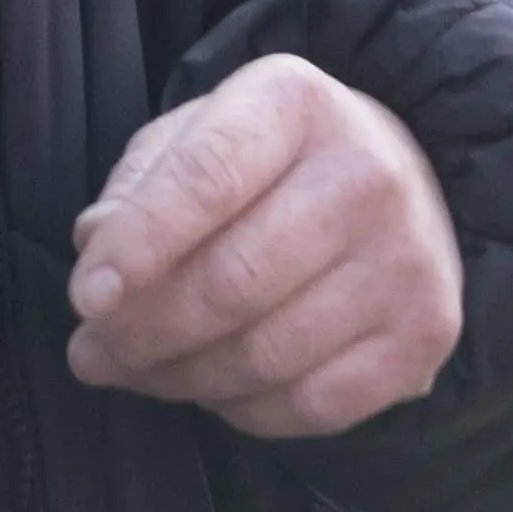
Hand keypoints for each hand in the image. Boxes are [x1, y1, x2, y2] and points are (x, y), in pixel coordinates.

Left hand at [58, 54, 463, 434]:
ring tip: (139, 372)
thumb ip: (140, 185)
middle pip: (232, 282)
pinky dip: (245, 411)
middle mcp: (366, 173)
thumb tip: (94, 245)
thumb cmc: (271, 161)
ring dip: (181, 380)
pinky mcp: (427, 333)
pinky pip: (311, 405)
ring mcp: (406, 259)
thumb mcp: (197, 136)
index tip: (85, 298)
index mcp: (295, 101)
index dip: (139, 245)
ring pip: (264, 356)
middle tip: (91, 354)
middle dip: (143, 331)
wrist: (403, 178)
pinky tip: (215, 388)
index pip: (207, 178)